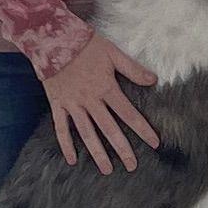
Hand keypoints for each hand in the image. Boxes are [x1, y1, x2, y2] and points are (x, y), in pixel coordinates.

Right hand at [42, 33, 156, 167]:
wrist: (52, 38)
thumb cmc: (84, 44)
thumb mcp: (112, 52)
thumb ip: (132, 69)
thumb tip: (153, 80)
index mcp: (106, 88)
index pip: (129, 113)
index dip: (143, 129)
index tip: (154, 143)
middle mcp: (90, 100)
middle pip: (109, 129)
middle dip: (122, 149)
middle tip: (132, 166)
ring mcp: (73, 104)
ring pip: (87, 133)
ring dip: (97, 153)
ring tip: (107, 170)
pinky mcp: (57, 104)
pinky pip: (61, 128)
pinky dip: (66, 144)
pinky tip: (72, 160)